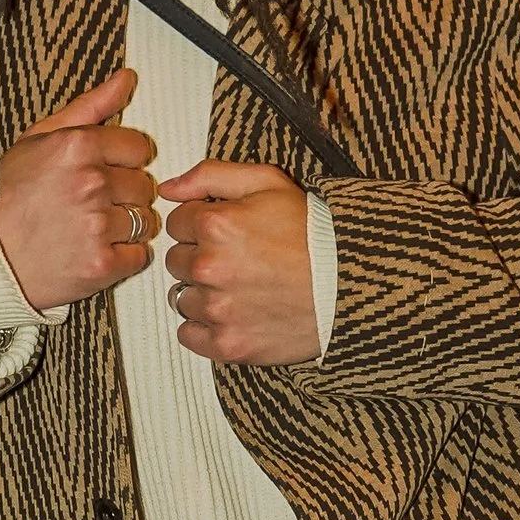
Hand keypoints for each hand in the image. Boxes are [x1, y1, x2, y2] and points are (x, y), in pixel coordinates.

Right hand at [0, 68, 158, 309]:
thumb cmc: (8, 195)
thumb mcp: (38, 140)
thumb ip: (89, 107)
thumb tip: (127, 78)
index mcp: (77, 146)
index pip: (139, 148)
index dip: (122, 162)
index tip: (101, 173)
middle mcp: (91, 183)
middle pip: (144, 186)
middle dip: (123, 195)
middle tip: (89, 205)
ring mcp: (97, 225)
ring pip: (144, 221)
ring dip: (124, 227)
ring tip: (89, 229)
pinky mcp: (101, 264)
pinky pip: (139, 255)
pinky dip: (122, 257)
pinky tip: (94, 252)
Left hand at [161, 158, 318, 364]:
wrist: (352, 283)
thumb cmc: (314, 232)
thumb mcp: (268, 183)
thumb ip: (210, 175)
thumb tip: (167, 189)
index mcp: (216, 224)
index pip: (176, 223)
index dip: (202, 225)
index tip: (227, 233)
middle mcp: (210, 267)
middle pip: (176, 260)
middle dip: (200, 256)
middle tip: (238, 259)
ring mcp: (218, 309)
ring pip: (181, 297)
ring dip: (202, 292)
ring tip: (240, 287)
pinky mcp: (227, 344)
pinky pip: (188, 334)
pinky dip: (204, 327)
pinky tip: (232, 313)